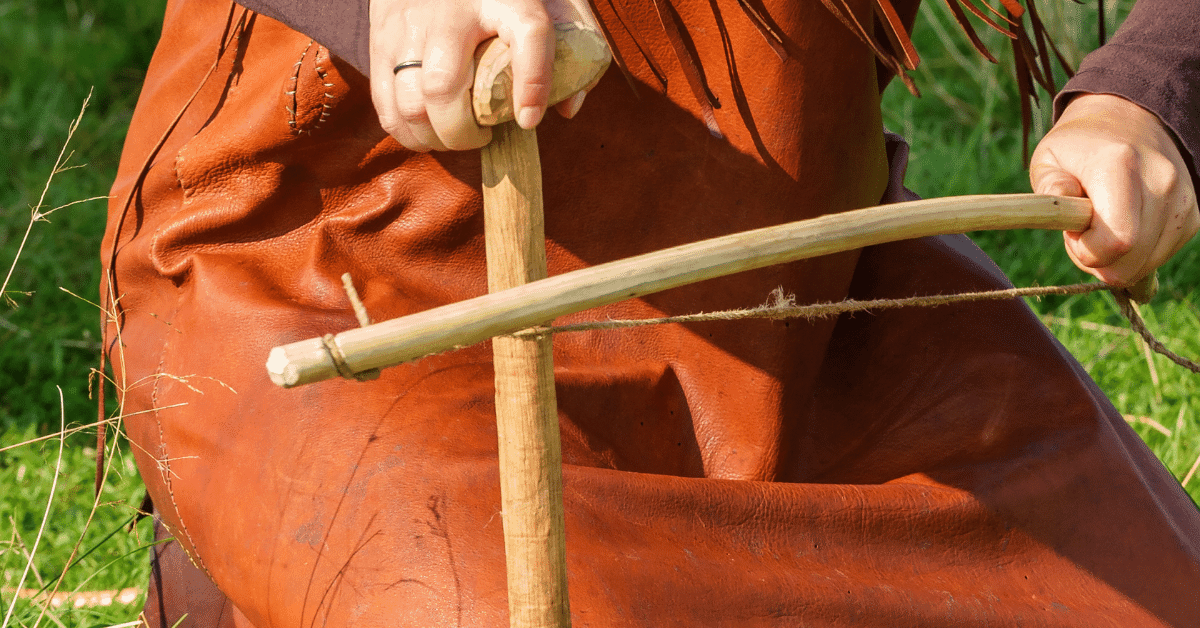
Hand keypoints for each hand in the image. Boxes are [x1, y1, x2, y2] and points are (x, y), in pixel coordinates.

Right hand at [369, 0, 597, 151]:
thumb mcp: (550, 2)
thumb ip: (572, 47)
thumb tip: (568, 109)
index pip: (529, 34)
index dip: (533, 83)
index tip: (530, 120)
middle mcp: (454, 6)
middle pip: (444, 85)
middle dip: (461, 132)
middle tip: (482, 138)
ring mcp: (411, 20)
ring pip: (409, 100)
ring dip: (432, 137)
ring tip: (454, 136)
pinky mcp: (382, 32)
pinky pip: (384, 99)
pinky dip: (405, 129)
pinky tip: (426, 132)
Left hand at [1030, 94, 1198, 286]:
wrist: (1129, 121)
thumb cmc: (1080, 147)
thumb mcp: (1048, 158)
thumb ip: (1049, 189)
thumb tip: (1063, 215)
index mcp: (1120, 166)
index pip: (1116, 241)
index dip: (1085, 251)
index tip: (1072, 231)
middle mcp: (1160, 182)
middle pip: (1129, 263)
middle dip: (1096, 260)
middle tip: (1082, 231)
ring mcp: (1180, 200)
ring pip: (1144, 266)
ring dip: (1115, 258)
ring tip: (1102, 225)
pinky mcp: (1190, 215)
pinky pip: (1158, 258)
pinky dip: (1135, 254)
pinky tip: (1124, 227)